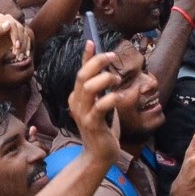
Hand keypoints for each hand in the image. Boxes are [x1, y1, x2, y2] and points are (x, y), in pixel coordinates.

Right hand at [68, 42, 122, 163]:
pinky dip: (111, 98)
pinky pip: (100, 106)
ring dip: (105, 79)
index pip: (81, 71)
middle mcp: (76, 102)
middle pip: (83, 75)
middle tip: (113, 56)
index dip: (86, 56)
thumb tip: (106, 70)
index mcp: (77, 96)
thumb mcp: (101, 103)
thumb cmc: (102, 127)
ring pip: (89, 88)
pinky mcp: (92, 124)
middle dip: (98, 62)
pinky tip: (118, 97)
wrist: (99, 155)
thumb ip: (101, 88)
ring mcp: (83, 113)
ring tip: (116, 80)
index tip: (91, 41)